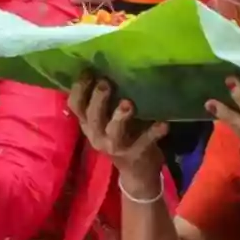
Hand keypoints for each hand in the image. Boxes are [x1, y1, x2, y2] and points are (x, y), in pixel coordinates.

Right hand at [68, 75, 167, 190]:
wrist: (137, 173)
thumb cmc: (122, 137)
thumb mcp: (107, 122)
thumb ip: (105, 102)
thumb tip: (108, 66)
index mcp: (89, 124)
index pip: (75, 105)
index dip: (79, 88)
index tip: (88, 71)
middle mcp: (97, 135)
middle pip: (91, 117)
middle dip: (98, 100)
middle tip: (106, 83)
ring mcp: (116, 147)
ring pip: (113, 131)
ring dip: (119, 117)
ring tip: (128, 104)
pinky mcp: (136, 154)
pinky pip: (145, 142)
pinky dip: (154, 132)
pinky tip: (163, 123)